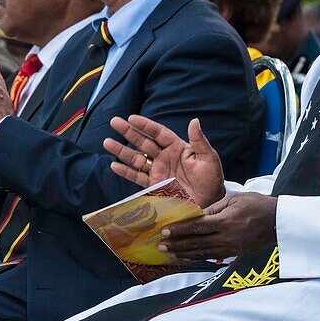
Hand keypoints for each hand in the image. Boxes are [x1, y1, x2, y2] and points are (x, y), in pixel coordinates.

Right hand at [104, 116, 225, 207]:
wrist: (209, 203)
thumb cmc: (212, 179)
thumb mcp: (209, 159)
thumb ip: (199, 141)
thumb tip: (194, 121)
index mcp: (177, 147)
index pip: (158, 133)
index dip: (145, 125)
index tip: (131, 118)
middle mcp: (165, 157)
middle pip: (143, 142)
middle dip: (128, 132)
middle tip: (114, 122)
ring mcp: (158, 171)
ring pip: (136, 158)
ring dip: (122, 151)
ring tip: (107, 142)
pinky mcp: (154, 185)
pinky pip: (137, 177)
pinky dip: (126, 172)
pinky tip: (114, 165)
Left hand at [158, 192, 277, 260]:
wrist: (278, 221)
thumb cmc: (256, 204)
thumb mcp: (234, 199)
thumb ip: (213, 208)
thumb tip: (194, 215)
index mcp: (226, 222)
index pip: (197, 227)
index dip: (180, 230)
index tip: (166, 231)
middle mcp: (227, 238)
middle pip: (197, 243)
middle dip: (177, 245)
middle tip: (160, 245)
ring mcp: (231, 248)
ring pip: (202, 253)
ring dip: (184, 253)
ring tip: (169, 253)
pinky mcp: (234, 253)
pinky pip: (211, 256)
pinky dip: (197, 257)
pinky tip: (186, 257)